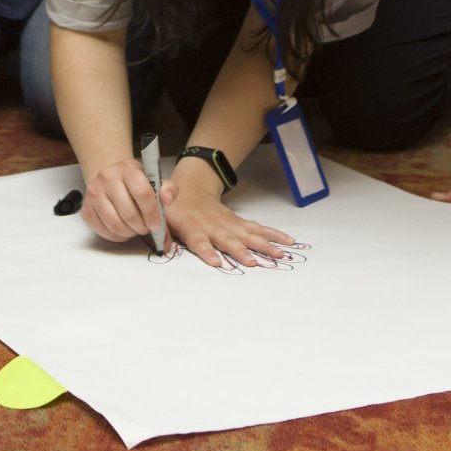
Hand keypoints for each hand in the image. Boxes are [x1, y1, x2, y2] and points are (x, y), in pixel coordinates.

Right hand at [80, 157, 174, 247]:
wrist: (110, 180)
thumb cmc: (136, 183)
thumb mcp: (154, 181)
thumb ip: (167, 189)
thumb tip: (167, 199)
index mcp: (128, 167)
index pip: (143, 193)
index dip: (152, 214)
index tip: (156, 225)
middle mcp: (107, 177)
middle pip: (129, 213)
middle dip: (142, 227)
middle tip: (147, 229)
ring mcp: (94, 193)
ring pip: (116, 225)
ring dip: (130, 233)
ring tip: (136, 229)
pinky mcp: (86, 209)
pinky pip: (104, 231)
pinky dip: (118, 236)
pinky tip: (124, 230)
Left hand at [164, 188, 294, 269]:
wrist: (191, 189)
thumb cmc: (175, 208)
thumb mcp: (162, 217)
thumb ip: (163, 233)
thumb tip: (163, 247)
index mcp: (192, 226)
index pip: (199, 240)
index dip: (207, 250)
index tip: (216, 262)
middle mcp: (214, 225)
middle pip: (229, 239)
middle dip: (241, 251)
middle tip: (253, 262)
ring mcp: (229, 223)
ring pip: (249, 234)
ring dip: (264, 244)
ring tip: (280, 254)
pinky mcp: (239, 222)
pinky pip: (258, 229)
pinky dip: (273, 235)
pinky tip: (288, 241)